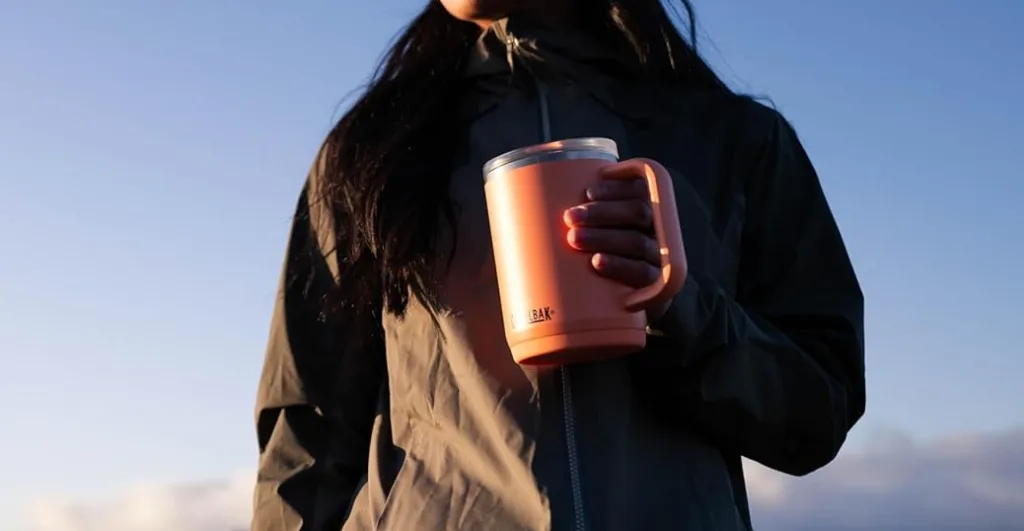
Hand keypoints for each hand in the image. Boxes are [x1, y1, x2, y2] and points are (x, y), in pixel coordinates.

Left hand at [563, 177, 671, 319]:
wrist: (630, 303)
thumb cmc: (606, 260)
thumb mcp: (599, 236)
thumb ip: (583, 219)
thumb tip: (539, 205)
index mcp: (645, 213)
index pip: (639, 191)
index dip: (616, 188)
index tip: (587, 192)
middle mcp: (656, 232)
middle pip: (637, 213)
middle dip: (601, 212)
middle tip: (570, 218)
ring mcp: (657, 258)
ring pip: (636, 241)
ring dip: (603, 237)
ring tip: (574, 239)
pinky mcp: (655, 286)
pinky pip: (641, 272)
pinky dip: (618, 265)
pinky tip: (597, 262)